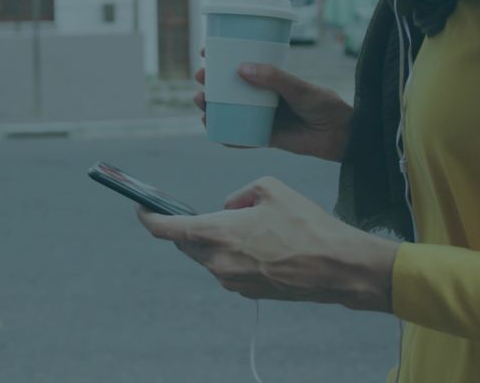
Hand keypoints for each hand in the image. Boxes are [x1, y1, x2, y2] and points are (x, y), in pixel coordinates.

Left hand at [136, 177, 398, 311]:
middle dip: (188, 227)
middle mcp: (218, 261)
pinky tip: (262, 244)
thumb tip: (230, 208)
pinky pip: (230, 268)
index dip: (149, 218)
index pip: (166, 229)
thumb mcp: (271, 188)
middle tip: (197, 213)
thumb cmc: (306, 224)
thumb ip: (240, 194)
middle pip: (187, 243)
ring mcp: (232, 280)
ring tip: (247, 226)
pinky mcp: (249, 291)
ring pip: (210, 256)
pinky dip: (235, 254)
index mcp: (217, 233)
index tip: (141, 209)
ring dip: (217, 240)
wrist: (337, 267)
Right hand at [194, 49, 353, 161]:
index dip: (221, 57)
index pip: (241, 63)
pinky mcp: (266, 137)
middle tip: (200, 77)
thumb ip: (274, 78)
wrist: (341, 135)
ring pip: (231, 111)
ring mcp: (263, 116)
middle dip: (210, 83)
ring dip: (212, 107)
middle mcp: (264, 95)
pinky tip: (214, 132)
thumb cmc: (325, 104)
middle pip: (230, 88)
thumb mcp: (299, 87)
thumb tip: (241, 68)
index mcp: (271, 78)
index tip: (206, 51)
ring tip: (201, 102)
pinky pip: (241, 137)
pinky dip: (227, 136)